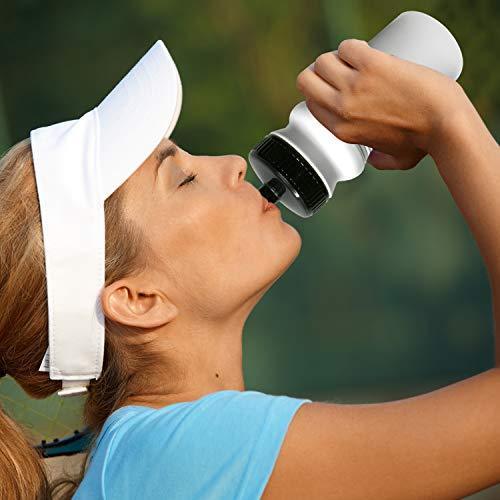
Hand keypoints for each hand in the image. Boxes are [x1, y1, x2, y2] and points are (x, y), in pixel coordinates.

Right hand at [296, 39, 464, 169]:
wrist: (444, 121)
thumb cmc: (425, 141)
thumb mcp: (397, 160)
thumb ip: (382, 162)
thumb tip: (373, 160)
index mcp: (342, 130)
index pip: (312, 104)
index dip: (319, 93)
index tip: (333, 87)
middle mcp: (342, 109)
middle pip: (307, 80)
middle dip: (319, 73)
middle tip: (339, 71)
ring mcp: (354, 86)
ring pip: (323, 61)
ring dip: (336, 57)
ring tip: (353, 61)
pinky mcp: (371, 64)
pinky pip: (347, 46)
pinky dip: (352, 46)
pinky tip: (363, 50)